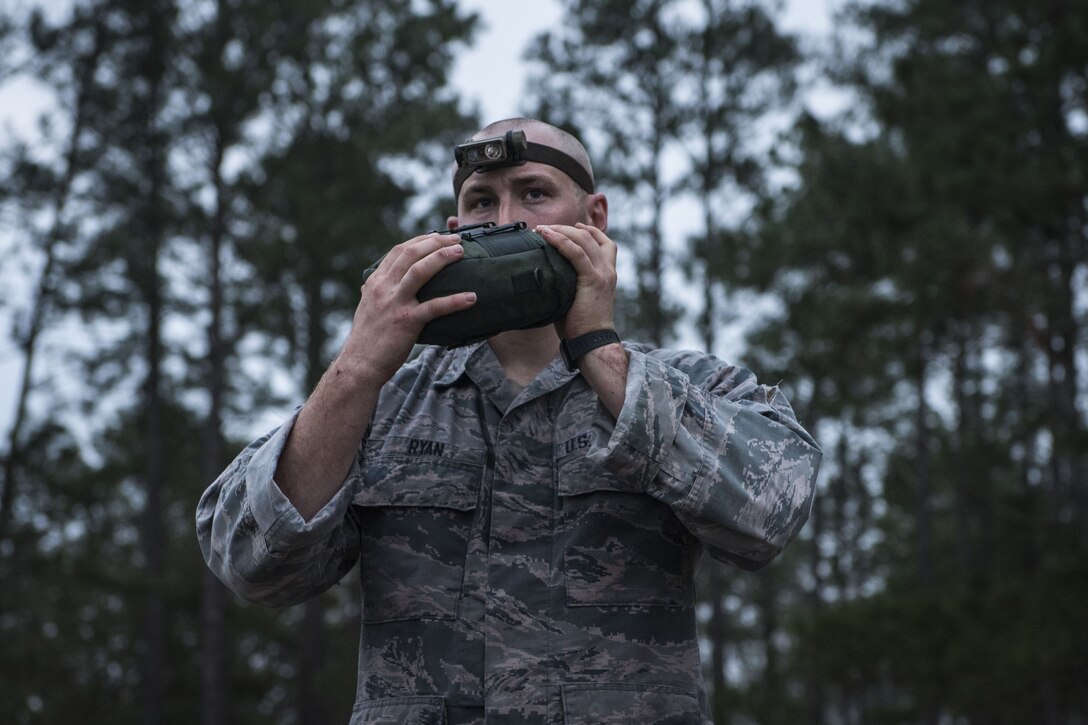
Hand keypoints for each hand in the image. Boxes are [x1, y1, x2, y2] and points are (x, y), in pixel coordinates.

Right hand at [340, 232, 476, 385]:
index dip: (420, 240)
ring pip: (420, 272)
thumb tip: (376, 283)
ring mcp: (395, 303)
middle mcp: (384, 288)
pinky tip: (471, 297)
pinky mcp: (407, 322)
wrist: (360, 364)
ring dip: (442, 258)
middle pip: (411, 254)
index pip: (399, 251)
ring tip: (461, 252)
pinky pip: (434, 307)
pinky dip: (455, 301)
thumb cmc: (367, 338)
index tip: (437, 236)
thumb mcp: (367, 308)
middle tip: (456, 240)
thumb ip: (375, 293)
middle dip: (435, 243)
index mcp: (376, 282)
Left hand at [536, 222, 617, 338]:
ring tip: (542, 230)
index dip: (589, 231)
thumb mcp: (578, 297)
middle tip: (547, 228)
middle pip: (590, 236)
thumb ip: (571, 282)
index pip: (605, 242)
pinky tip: (547, 236)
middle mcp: (608, 270)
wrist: (593, 341)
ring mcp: (602, 273)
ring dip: (561, 231)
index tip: (572, 226)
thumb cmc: (581, 325)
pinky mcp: (593, 279)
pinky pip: (576, 253)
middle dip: (568, 228)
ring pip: (583, 239)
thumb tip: (547, 275)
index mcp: (608, 274)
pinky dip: (561, 241)